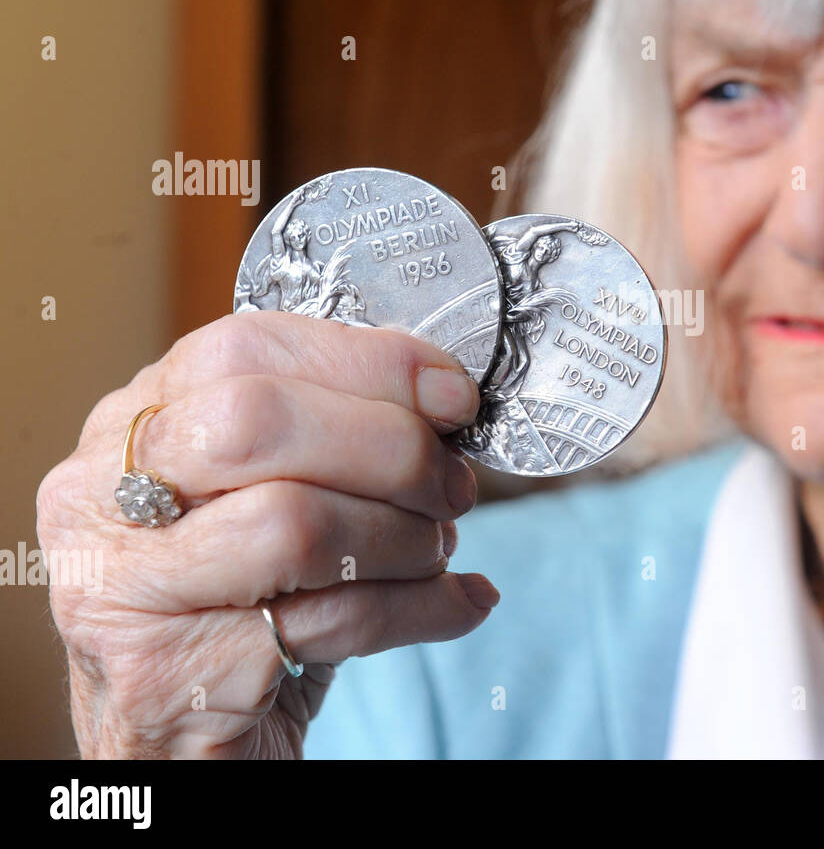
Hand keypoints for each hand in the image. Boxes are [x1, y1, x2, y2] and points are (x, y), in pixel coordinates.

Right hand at [36, 311, 496, 757]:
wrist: (179, 737)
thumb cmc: (239, 597)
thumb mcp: (263, 492)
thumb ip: (325, 432)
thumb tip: (443, 397)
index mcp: (131, 424)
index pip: (245, 348)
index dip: (369, 362)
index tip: (453, 395)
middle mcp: (100, 494)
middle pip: (259, 424)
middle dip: (390, 448)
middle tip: (452, 485)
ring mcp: (123, 587)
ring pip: (296, 522)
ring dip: (406, 537)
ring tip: (437, 552)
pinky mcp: (169, 673)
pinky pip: (331, 619)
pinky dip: (422, 608)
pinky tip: (460, 602)